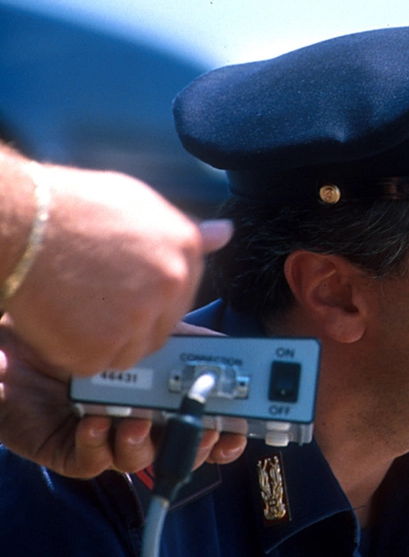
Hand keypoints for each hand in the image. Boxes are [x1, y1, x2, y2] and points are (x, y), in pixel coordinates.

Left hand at [0, 318, 246, 477]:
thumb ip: (192, 341)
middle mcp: (141, 420)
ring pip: (137, 460)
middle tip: (197, 430)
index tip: (236, 431)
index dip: (226, 434)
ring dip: (142, 445)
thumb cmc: (82, 332)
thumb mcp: (149, 330)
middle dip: (194, 446)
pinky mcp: (72, 451)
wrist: (20, 338)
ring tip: (135, 422)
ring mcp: (108, 438)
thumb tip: (233, 347)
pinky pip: (92, 461)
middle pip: (180, 451)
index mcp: (165, 396)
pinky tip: (95, 422)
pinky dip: (98, 445)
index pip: (205, 424)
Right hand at [3, 164, 232, 375]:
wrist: (23, 224)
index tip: (127, 293)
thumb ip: (183, 228)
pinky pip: (96, 364)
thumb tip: (225, 233)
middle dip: (133, 323)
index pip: (183, 293)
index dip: (152, 297)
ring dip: (106, 341)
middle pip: (162, 327)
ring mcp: (139, 318)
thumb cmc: (72, 208)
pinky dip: (76, 353)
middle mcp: (172, 285)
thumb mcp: (139, 203)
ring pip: (132, 351)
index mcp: (185, 249)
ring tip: (76, 308)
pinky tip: (61, 322)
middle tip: (95, 303)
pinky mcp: (103, 347)